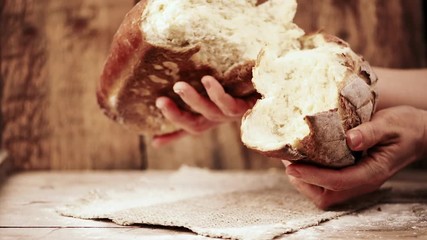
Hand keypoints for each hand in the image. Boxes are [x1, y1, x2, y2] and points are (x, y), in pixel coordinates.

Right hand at [153, 76, 255, 146]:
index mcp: (212, 116)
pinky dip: (216, 93)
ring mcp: (232, 113)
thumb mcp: (218, 87)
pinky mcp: (246, 106)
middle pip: (195, 125)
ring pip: (209, 112)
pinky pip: (229, 103)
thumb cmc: (243, 84)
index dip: (172, 137)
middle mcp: (220, 117)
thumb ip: (201, 88)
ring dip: (193, 100)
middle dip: (176, 116)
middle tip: (160, 101)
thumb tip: (190, 86)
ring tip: (179, 86)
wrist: (277, 82)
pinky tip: (207, 79)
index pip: (189, 128)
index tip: (153, 141)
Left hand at [284, 106, 426, 208]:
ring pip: (326, 194)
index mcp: (373, 171)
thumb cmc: (405, 126)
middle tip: (288, 161)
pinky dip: (312, 176)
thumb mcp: (390, 124)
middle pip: (327, 195)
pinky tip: (305, 158)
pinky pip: (328, 185)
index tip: (291, 167)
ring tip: (292, 160)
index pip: (338, 181)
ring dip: (305, 181)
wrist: (417, 133)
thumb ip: (370, 132)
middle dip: (304, 183)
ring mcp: (357, 181)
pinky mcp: (352, 175)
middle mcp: (363, 181)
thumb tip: (350, 139)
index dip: (312, 176)